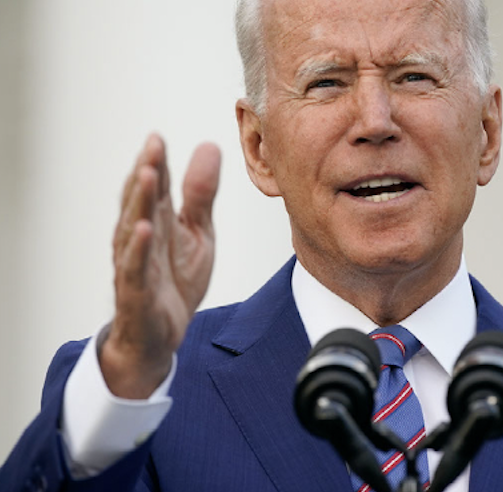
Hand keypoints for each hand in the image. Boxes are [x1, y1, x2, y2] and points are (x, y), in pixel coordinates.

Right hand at [100, 134, 220, 397]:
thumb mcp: (197, 232)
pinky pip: (136, 268)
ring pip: (133, 228)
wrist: (162, 335)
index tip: (158, 136)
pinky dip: (138, 249)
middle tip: (153, 144)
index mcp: (155, 221)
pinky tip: (144, 229)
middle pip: (141, 201)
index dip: (156, 162)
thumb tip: (209, 145)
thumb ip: (200, 193)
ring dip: (138, 201)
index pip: (154, 187)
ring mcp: (135, 264)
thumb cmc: (175, 280)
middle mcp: (139, 238)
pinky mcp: (137, 292)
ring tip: (146, 174)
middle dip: (146, 172)